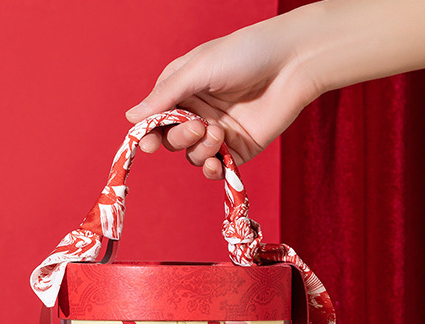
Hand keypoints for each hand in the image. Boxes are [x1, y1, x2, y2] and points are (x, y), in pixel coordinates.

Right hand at [125, 16, 315, 178]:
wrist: (295, 61)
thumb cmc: (247, 52)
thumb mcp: (198, 68)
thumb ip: (164, 96)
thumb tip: (130, 118)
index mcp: (183, 90)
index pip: (155, 120)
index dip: (148, 133)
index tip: (148, 142)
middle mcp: (198, 112)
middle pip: (171, 141)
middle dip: (180, 138)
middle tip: (198, 126)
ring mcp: (217, 132)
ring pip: (192, 156)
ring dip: (200, 150)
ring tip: (218, 133)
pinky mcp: (237, 149)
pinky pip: (215, 169)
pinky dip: (211, 169)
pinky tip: (216, 163)